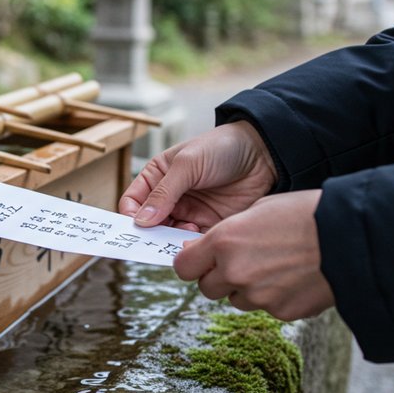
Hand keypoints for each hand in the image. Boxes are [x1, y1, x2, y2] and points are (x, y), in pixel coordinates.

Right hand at [118, 121, 277, 231]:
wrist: (262, 153)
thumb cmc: (222, 147)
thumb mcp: (187, 164)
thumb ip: (164, 192)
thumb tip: (141, 220)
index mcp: (157, 177)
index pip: (132, 202)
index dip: (131, 215)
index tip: (137, 226)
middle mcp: (169, 197)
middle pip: (149, 224)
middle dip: (151, 233)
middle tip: (157, 239)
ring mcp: (189, 212)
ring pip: (169, 236)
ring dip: (172, 239)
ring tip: (186, 231)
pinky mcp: (208, 225)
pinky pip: (192, 241)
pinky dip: (191, 244)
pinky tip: (198, 237)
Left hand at [174, 190, 333, 320]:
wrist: (352, 237)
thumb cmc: (307, 214)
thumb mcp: (259, 210)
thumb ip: (226, 233)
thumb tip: (201, 248)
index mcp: (224, 242)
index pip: (184, 267)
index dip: (192, 263)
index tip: (200, 260)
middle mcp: (234, 271)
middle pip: (207, 288)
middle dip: (219, 277)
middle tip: (241, 262)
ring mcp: (257, 296)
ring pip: (236, 299)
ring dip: (246, 288)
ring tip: (275, 266)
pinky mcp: (280, 312)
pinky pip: (266, 308)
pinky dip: (274, 297)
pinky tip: (294, 277)